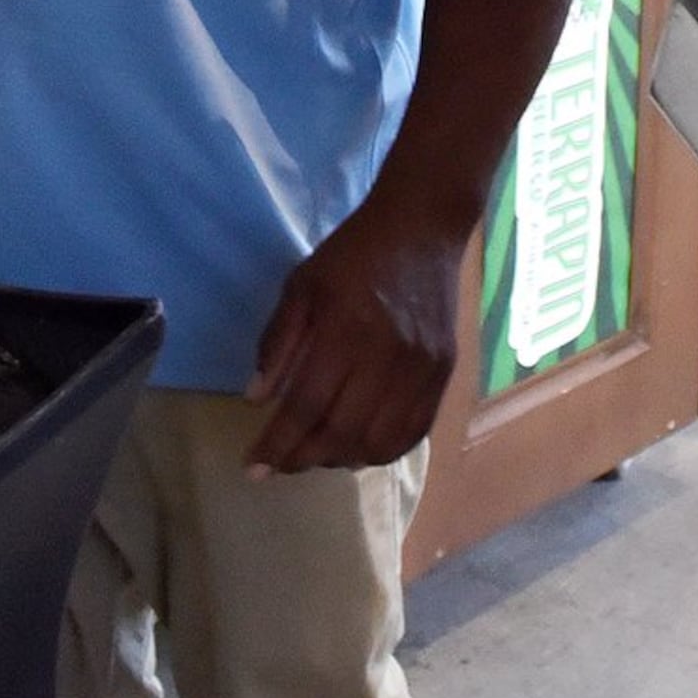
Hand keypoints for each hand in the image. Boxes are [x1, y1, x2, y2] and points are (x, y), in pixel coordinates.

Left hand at [244, 199, 472, 475]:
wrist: (422, 229)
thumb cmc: (353, 255)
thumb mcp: (302, 285)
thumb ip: (278, 342)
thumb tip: (257, 400)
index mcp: (345, 330)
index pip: (307, 406)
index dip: (278, 443)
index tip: (253, 468)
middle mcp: (388, 357)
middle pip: (343, 432)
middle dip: (305, 459)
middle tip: (281, 465)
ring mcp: (421, 370)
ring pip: (381, 442)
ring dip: (343, 460)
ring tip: (317, 456)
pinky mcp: (443, 374)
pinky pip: (414, 432)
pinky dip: (383, 451)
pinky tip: (358, 449)